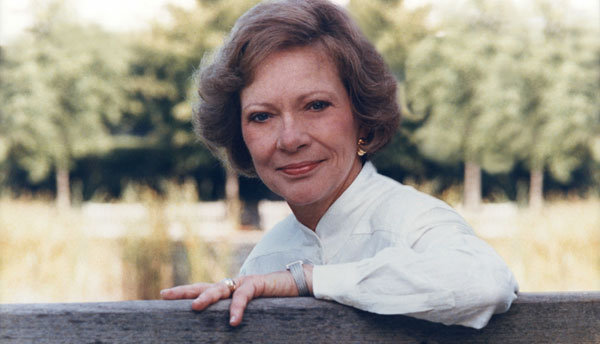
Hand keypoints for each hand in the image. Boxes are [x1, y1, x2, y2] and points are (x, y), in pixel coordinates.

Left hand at [160, 265, 312, 325]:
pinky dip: (237, 309)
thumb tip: (224, 329)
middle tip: (165, 294)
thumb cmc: (275, 299)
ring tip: (195, 308)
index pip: (203, 290)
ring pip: (220, 289)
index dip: (185, 292)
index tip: (164, 295)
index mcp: (229, 290)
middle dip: (184, 291)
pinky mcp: (257, 284)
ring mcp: (244, 282)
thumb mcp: (252, 310)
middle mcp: (233, 284)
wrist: (298, 285)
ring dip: (207, 299)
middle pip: (204, 286)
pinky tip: (233, 321)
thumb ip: (237, 314)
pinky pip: (243, 296)